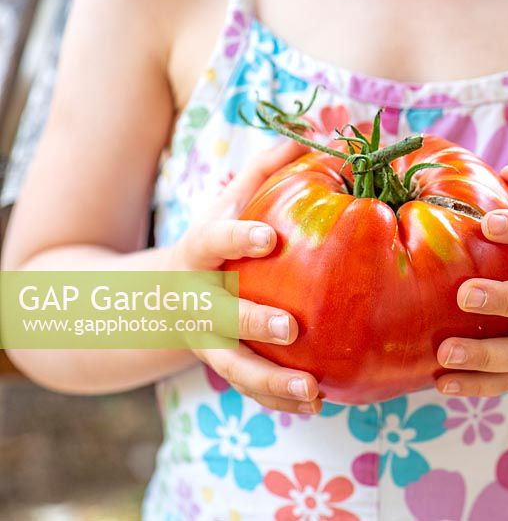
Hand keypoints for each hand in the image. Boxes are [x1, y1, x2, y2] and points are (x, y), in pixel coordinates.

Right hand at [164, 141, 322, 413]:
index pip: (210, 242)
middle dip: (251, 323)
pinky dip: (279, 399)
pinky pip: (250, 388)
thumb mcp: (227, 205)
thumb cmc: (213, 245)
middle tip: (292, 328)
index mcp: (197, 255)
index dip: (236, 238)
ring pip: (233, 368)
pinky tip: (316, 400)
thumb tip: (306, 136)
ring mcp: (207, 341)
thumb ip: (262, 173)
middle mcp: (196, 301)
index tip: (268, 238)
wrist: (163, 298)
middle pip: (218, 316)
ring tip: (311, 390)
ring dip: (270, 383)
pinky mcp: (224, 366)